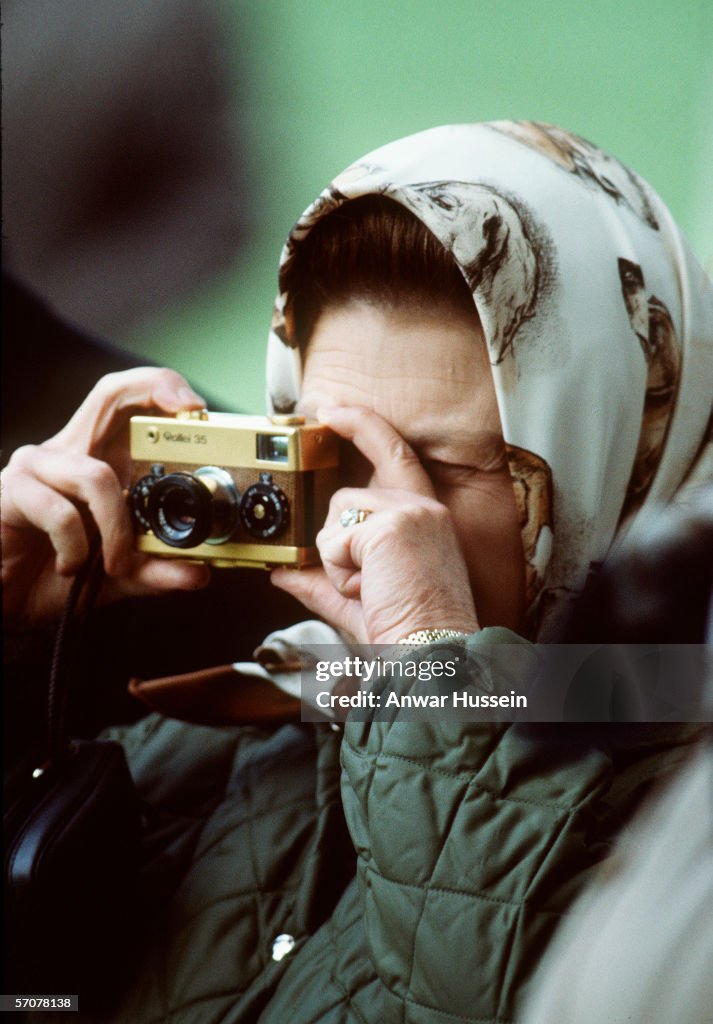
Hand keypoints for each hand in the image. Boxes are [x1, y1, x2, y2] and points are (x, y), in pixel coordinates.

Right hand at [1, 368, 210, 625]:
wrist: (2, 600)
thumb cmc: (47, 575)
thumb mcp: (114, 575)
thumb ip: (154, 570)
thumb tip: (198, 574)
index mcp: (95, 460)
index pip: (125, 402)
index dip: (159, 389)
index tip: (195, 408)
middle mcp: (67, 452)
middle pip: (110, 396)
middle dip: (155, 394)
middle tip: (189, 420)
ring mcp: (37, 468)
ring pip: (98, 476)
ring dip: (118, 529)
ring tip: (117, 564)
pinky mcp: (11, 493)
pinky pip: (60, 514)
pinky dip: (77, 548)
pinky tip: (70, 566)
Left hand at [271, 406, 478, 643]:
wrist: (434, 656)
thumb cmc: (408, 631)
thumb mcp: (358, 598)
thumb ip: (320, 579)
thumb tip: (281, 571)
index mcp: (425, 518)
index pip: (394, 455)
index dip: (362, 426)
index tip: (331, 408)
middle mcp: (422, 507)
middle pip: (345, 497)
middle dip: (336, 541)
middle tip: (363, 578)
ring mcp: (408, 512)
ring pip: (333, 519)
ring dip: (338, 563)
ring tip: (372, 590)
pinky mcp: (391, 525)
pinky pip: (333, 542)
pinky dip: (340, 574)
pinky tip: (370, 590)